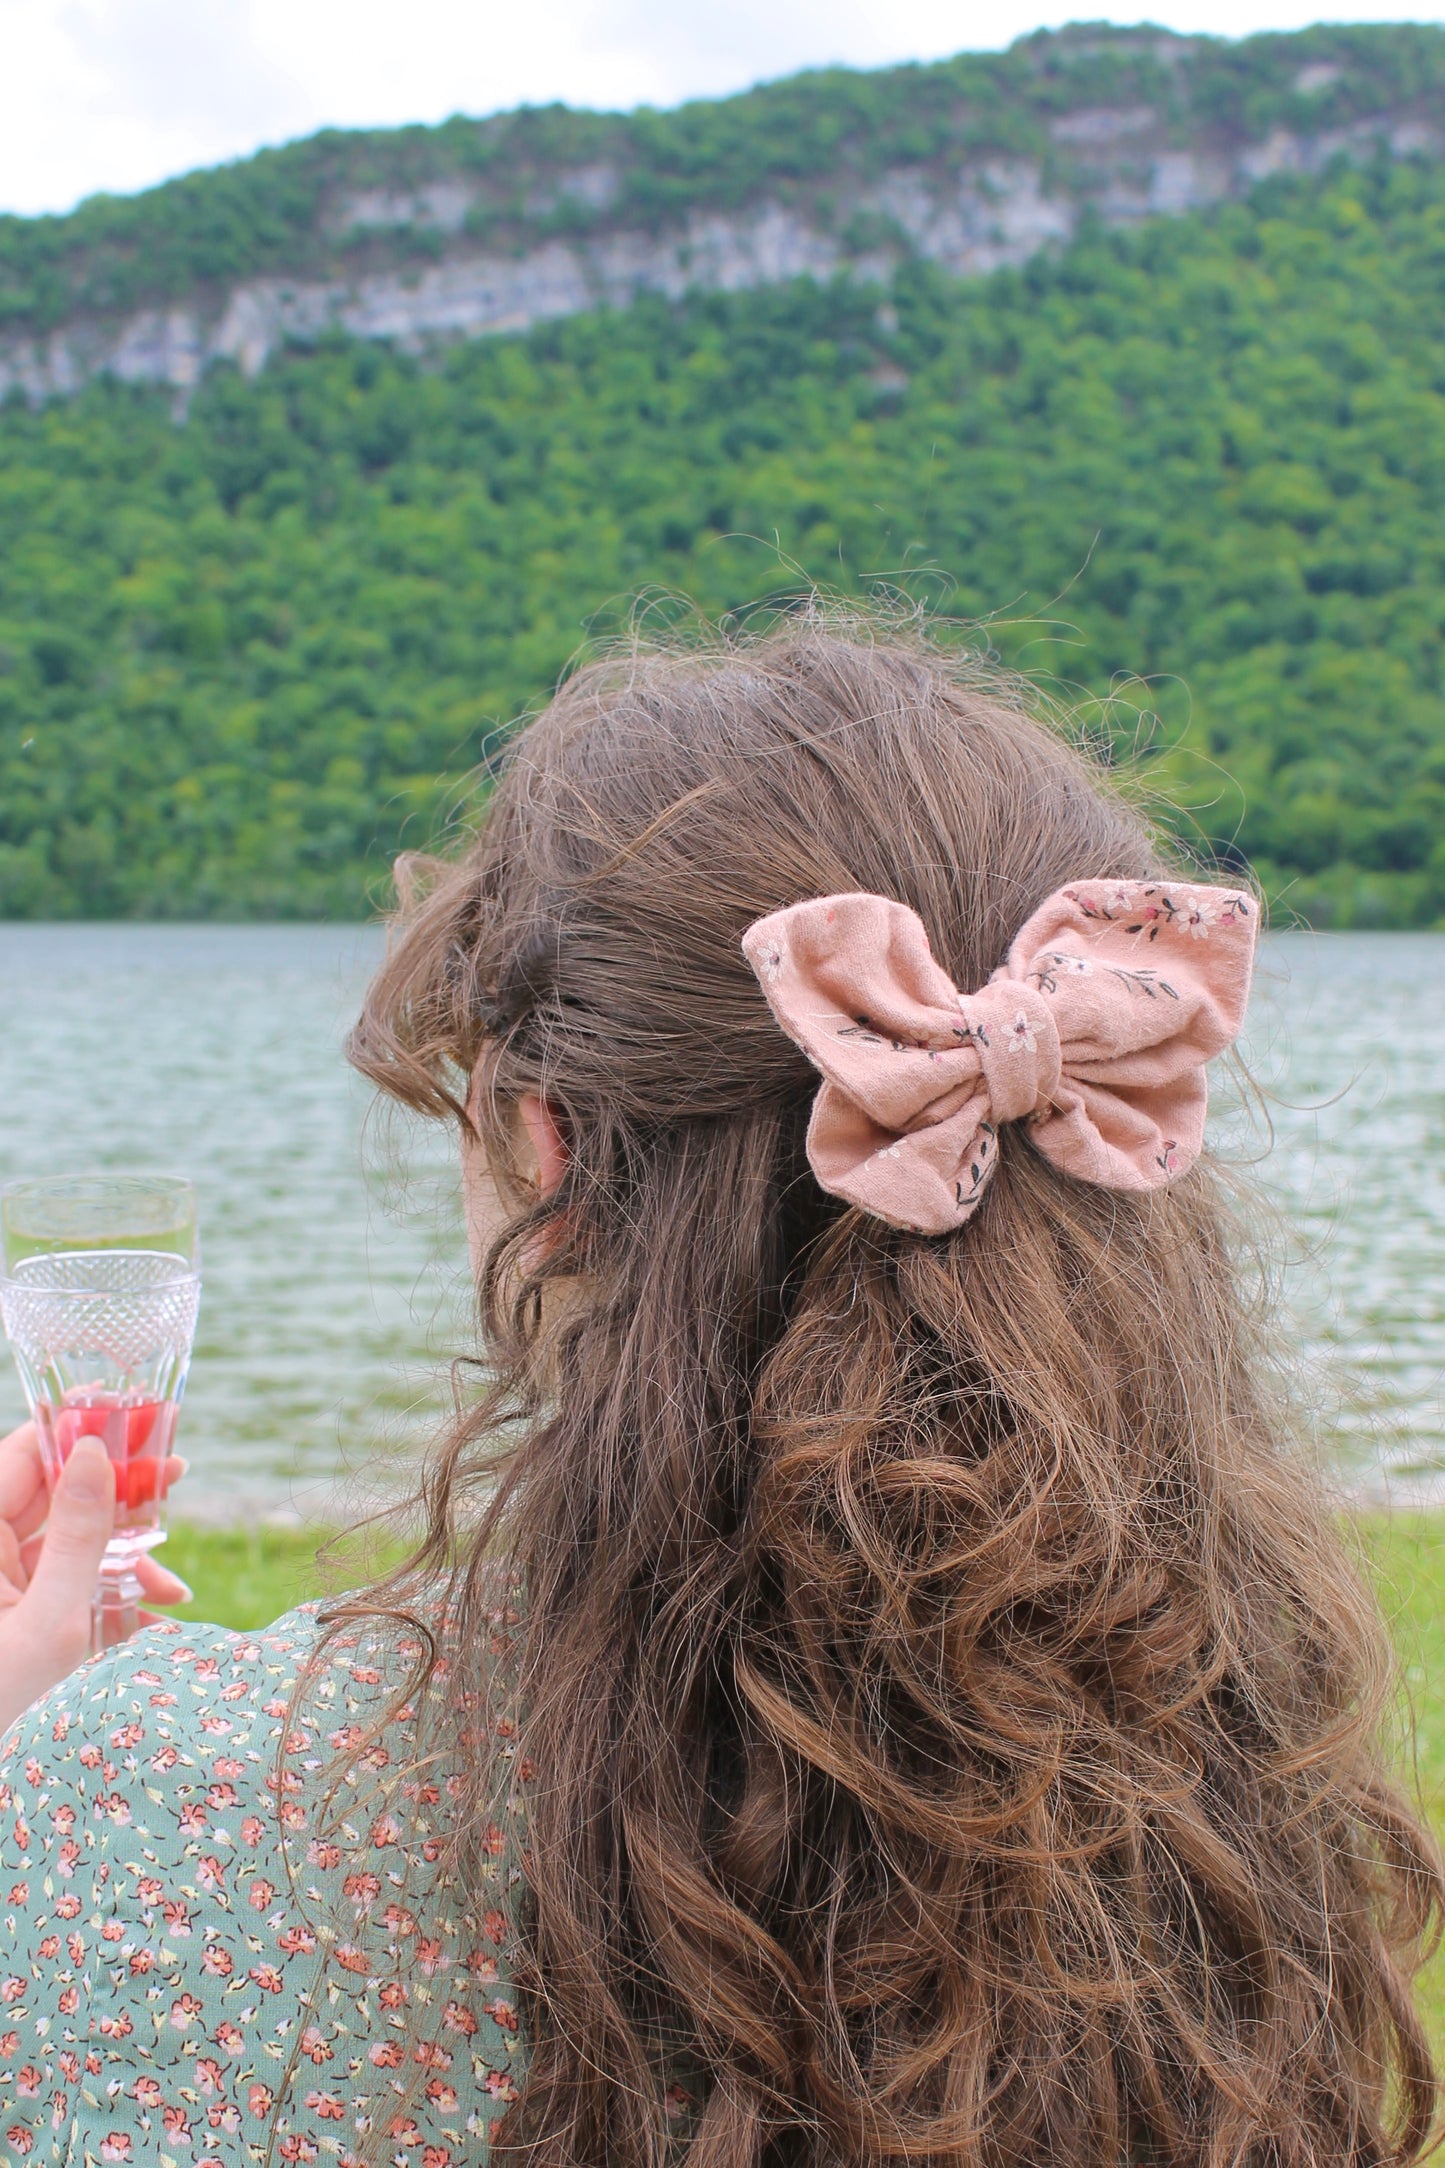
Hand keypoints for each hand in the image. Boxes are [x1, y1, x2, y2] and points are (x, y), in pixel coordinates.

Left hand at [0, 1422, 190, 1732]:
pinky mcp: (16, 1612)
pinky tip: (153, 1617)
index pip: (25, 1455)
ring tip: (173, 1588)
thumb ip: (80, 1533)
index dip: (82, 1429)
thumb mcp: (53, 1621)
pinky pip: (67, 1580)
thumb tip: (97, 1452)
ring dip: (125, 1555)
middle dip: (119, 1498)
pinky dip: (110, 1591)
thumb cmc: (6, 1708)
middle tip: (176, 1482)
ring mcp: (1, 1583)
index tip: (138, 1413)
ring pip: (68, 1539)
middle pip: (54, 1493)